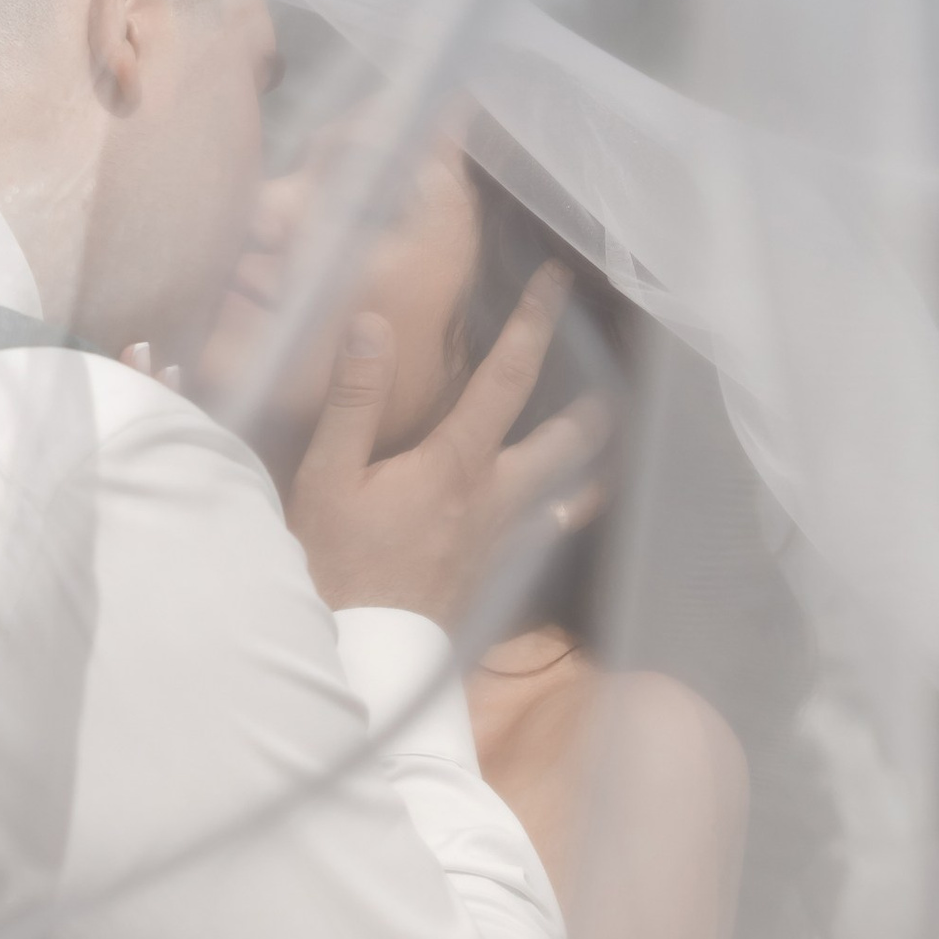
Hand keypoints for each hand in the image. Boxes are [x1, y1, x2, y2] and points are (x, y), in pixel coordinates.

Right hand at [285, 265, 607, 629]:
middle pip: (564, 442)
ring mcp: (500, 542)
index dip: (533, 324)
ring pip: (564, 494)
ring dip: (586, 464)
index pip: (507, 377)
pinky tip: (560, 515)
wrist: (360, 657)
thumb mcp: (327, 479)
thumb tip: (372, 324)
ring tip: (608, 445)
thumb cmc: (336, 568)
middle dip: (590, 406)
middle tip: (612, 378)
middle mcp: (494, 499)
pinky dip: (561, 516)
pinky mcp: (493, 577)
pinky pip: (542, 537)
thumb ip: (354, 401)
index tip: (555, 281)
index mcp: (456, 465)